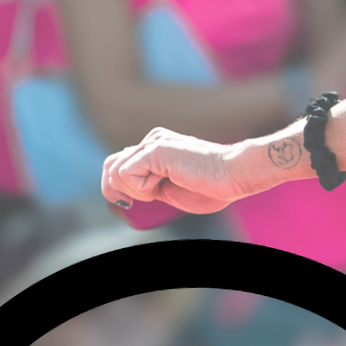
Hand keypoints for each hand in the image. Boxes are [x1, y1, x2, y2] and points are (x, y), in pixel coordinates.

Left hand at [100, 127, 254, 213]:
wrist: (236, 176)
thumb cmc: (213, 188)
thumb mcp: (170, 191)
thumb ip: (148, 187)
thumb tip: (123, 198)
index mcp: (156, 148)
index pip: (119, 165)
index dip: (120, 189)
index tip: (135, 204)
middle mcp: (151, 141)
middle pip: (110, 166)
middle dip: (117, 191)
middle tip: (144, 201)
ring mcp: (152, 143)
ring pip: (114, 172)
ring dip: (133, 191)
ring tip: (158, 191)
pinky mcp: (154, 150)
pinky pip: (125, 174)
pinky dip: (140, 189)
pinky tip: (163, 185)